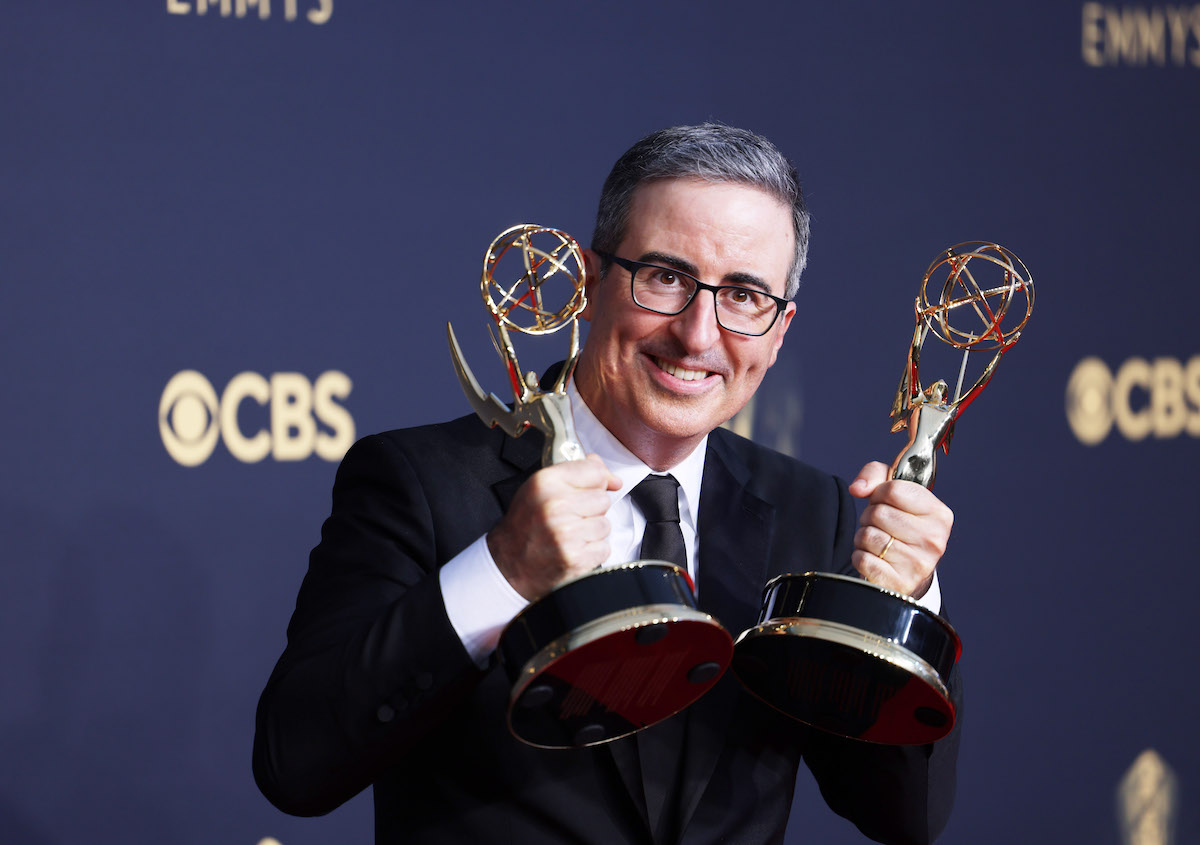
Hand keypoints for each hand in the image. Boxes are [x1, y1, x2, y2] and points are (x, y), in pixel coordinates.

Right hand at [487, 454, 621, 600]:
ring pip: (605, 525)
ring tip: (570, 535)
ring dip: (592, 532)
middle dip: (591, 509)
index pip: (595, 471)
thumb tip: (611, 477)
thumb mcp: (541, 488)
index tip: (591, 488)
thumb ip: (575, 474)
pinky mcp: (576, 558)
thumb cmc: (525, 524)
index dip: (597, 481)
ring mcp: (566, 534)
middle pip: (603, 499)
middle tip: (570, 517)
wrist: (509, 563)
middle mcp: (555, 506)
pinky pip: (604, 548)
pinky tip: (573, 549)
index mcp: (545, 483)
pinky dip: (592, 551)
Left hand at [848, 461, 952, 597]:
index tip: (883, 500)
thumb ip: (875, 475)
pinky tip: (875, 558)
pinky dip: (860, 556)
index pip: (893, 490)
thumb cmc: (900, 524)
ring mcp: (919, 564)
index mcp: (939, 514)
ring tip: (878, 541)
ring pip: (868, 536)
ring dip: (864, 536)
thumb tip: (858, 488)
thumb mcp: (895, 493)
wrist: (909, 569)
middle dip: (870, 516)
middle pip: (878, 513)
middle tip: (880, 524)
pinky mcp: (900, 583)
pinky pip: (862, 559)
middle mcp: (934, 539)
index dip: (878, 492)